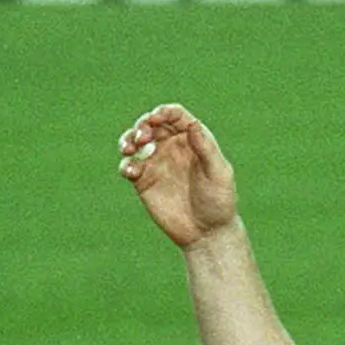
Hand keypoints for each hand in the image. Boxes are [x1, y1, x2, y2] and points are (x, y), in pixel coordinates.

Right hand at [120, 104, 237, 250]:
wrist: (207, 232)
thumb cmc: (219, 201)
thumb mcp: (218, 174)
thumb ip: (206, 149)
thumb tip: (193, 124)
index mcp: (194, 140)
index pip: (176, 116)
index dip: (164, 112)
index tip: (155, 117)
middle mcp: (173, 147)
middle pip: (151, 125)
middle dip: (142, 125)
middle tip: (143, 138)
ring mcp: (156, 162)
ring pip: (134, 142)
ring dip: (127, 140)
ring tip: (130, 148)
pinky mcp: (143, 180)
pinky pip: (128, 165)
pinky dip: (126, 165)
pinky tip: (132, 172)